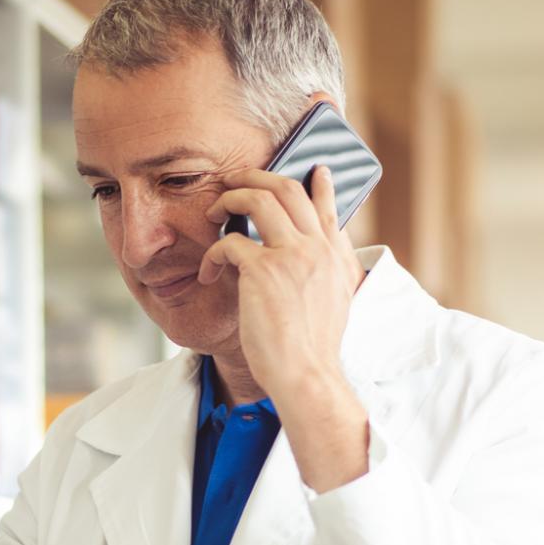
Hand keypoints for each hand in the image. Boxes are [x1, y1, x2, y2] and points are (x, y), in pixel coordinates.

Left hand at [199, 164, 363, 402]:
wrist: (306, 374)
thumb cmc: (312, 349)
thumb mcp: (336, 303)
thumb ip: (329, 272)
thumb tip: (322, 252)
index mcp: (337, 258)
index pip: (330, 208)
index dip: (322, 186)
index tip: (316, 170)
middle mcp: (318, 248)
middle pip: (288, 190)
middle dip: (256, 177)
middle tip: (235, 179)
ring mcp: (292, 255)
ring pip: (259, 200)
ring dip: (230, 199)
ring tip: (214, 212)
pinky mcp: (263, 269)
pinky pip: (230, 242)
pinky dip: (213, 254)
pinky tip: (207, 272)